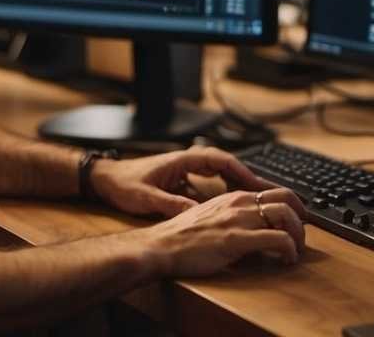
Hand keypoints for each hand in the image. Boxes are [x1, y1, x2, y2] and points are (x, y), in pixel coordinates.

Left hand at [89, 146, 276, 217]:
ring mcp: (186, 169)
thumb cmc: (121, 184)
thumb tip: (195, 213)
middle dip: (248, 178)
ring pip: (221, 172)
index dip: (241, 172)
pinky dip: (226, 189)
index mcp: (181, 160)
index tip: (257, 185)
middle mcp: (187, 161)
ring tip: (260, 198)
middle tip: (269, 193)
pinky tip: (235, 202)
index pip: (220, 160)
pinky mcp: (183, 179)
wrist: (104, 179)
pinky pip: (212, 181)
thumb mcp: (145, 198)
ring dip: (239, 183)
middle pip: (226, 165)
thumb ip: (169, 204)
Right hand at [133, 188, 306, 277]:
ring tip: (297, 249)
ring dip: (299, 233)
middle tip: (303, 233)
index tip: (297, 219)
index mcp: (233, 198)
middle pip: (287, 197)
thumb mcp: (210, 217)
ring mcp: (239, 220)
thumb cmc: (180, 237)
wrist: (161, 246)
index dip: (292, 205)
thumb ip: (231, 217)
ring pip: (287, 215)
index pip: (274, 191)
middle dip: (303, 215)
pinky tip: (287, 259)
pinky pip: (278, 239)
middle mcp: (239, 203)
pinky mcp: (238, 239)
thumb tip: (250, 229)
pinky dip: (290, 249)